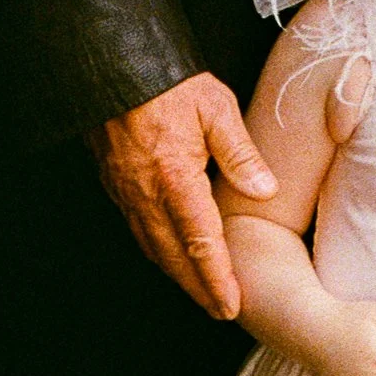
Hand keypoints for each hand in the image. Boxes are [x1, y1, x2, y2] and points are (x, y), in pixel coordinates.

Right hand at [89, 71, 277, 319]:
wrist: (112, 64)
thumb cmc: (168, 82)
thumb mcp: (215, 107)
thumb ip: (240, 153)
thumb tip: (263, 190)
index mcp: (175, 178)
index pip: (201, 243)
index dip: (217, 278)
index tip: (231, 305)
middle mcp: (146, 194)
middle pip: (174, 257)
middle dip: (198, 289)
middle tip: (221, 311)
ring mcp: (126, 192)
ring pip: (152, 247)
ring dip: (177, 274)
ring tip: (201, 292)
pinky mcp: (115, 184)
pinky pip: (138, 229)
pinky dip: (158, 251)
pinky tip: (172, 255)